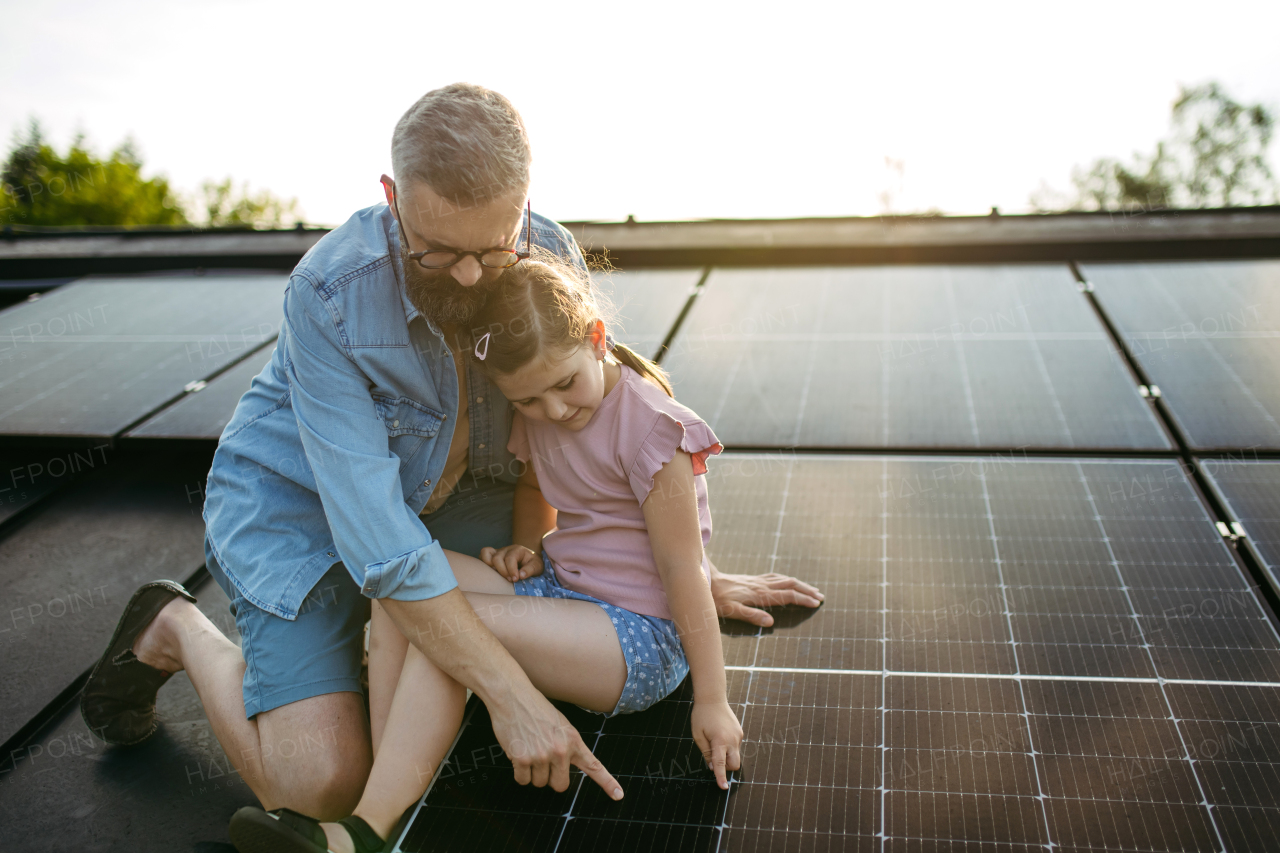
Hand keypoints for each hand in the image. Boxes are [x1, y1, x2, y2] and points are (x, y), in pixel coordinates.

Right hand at [479, 544, 541, 581]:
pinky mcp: (492, 556)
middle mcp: (506, 549)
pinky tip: (491, 572)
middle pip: (497, 557)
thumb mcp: (537, 566)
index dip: (511, 570)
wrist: (530, 561)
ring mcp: (498, 551)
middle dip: (502, 571)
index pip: (510, 558)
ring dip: (491, 567)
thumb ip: (530, 569)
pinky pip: (482, 554)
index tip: (516, 579)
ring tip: (498, 576)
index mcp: (518, 550)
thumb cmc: (532, 564)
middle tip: (510, 580)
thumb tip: (521, 575)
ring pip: (486, 554)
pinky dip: (483, 562)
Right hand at [489, 684, 623, 800]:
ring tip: (529, 749)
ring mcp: (541, 756)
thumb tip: (563, 766)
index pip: (594, 766)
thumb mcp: (561, 724)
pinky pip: (522, 780)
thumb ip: (567, 746)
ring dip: (533, 772)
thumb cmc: (535, 708)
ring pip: (538, 783)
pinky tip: (518, 753)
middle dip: (551, 778)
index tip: (618, 795)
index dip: (607, 783)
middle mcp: (560, 750)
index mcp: (573, 740)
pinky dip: (519, 772)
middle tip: (543, 762)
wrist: (513, 696)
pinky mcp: (522, 759)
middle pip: (560, 785)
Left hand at [691, 700, 742, 789]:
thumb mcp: (698, 735)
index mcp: (719, 741)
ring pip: (736, 756)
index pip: (720, 764)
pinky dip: (729, 748)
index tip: (723, 787)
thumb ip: (706, 753)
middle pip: (734, 764)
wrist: (713, 698)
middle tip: (714, 758)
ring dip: (727, 756)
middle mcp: (732, 740)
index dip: (721, 777)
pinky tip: (720, 735)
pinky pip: (736, 746)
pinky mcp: (740, 732)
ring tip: (715, 741)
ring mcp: (738, 736)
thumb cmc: (701, 716)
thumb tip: (712, 766)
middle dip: (726, 768)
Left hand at [707, 560, 823, 626]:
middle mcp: (761, 585)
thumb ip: (751, 616)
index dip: (803, 599)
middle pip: (790, 584)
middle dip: (806, 590)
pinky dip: (787, 580)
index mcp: (760, 595)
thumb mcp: (731, 611)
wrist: (707, 581)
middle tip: (821, 596)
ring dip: (799, 584)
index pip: (787, 596)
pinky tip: (788, 581)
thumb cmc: (717, 599)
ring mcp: (758, 581)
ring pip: (784, 579)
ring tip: (811, 589)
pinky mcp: (753, 579)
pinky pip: (775, 577)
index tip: (816, 603)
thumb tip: (771, 622)